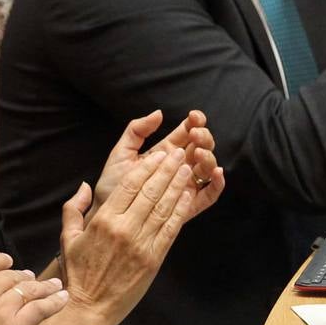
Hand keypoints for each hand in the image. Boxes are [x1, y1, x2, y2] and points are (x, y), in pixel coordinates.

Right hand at [60, 147, 215, 324]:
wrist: (89, 307)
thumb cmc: (77, 273)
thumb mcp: (68, 238)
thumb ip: (73, 209)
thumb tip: (84, 186)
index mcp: (103, 220)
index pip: (129, 185)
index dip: (147, 168)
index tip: (158, 155)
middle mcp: (124, 229)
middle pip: (150, 191)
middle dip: (167, 169)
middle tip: (179, 153)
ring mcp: (140, 244)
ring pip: (163, 207)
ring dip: (177, 185)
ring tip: (187, 168)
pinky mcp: (153, 259)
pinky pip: (170, 229)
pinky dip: (180, 211)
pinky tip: (188, 197)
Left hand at [93, 110, 219, 215]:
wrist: (107, 211)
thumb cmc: (112, 183)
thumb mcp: (121, 152)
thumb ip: (136, 130)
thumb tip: (159, 113)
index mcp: (165, 152)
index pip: (187, 132)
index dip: (195, 122)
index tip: (193, 117)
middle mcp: (179, 167)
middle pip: (202, 147)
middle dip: (203, 137)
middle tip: (194, 135)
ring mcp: (186, 185)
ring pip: (208, 168)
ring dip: (209, 157)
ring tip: (198, 153)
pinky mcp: (189, 206)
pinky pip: (210, 195)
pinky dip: (218, 183)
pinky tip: (217, 172)